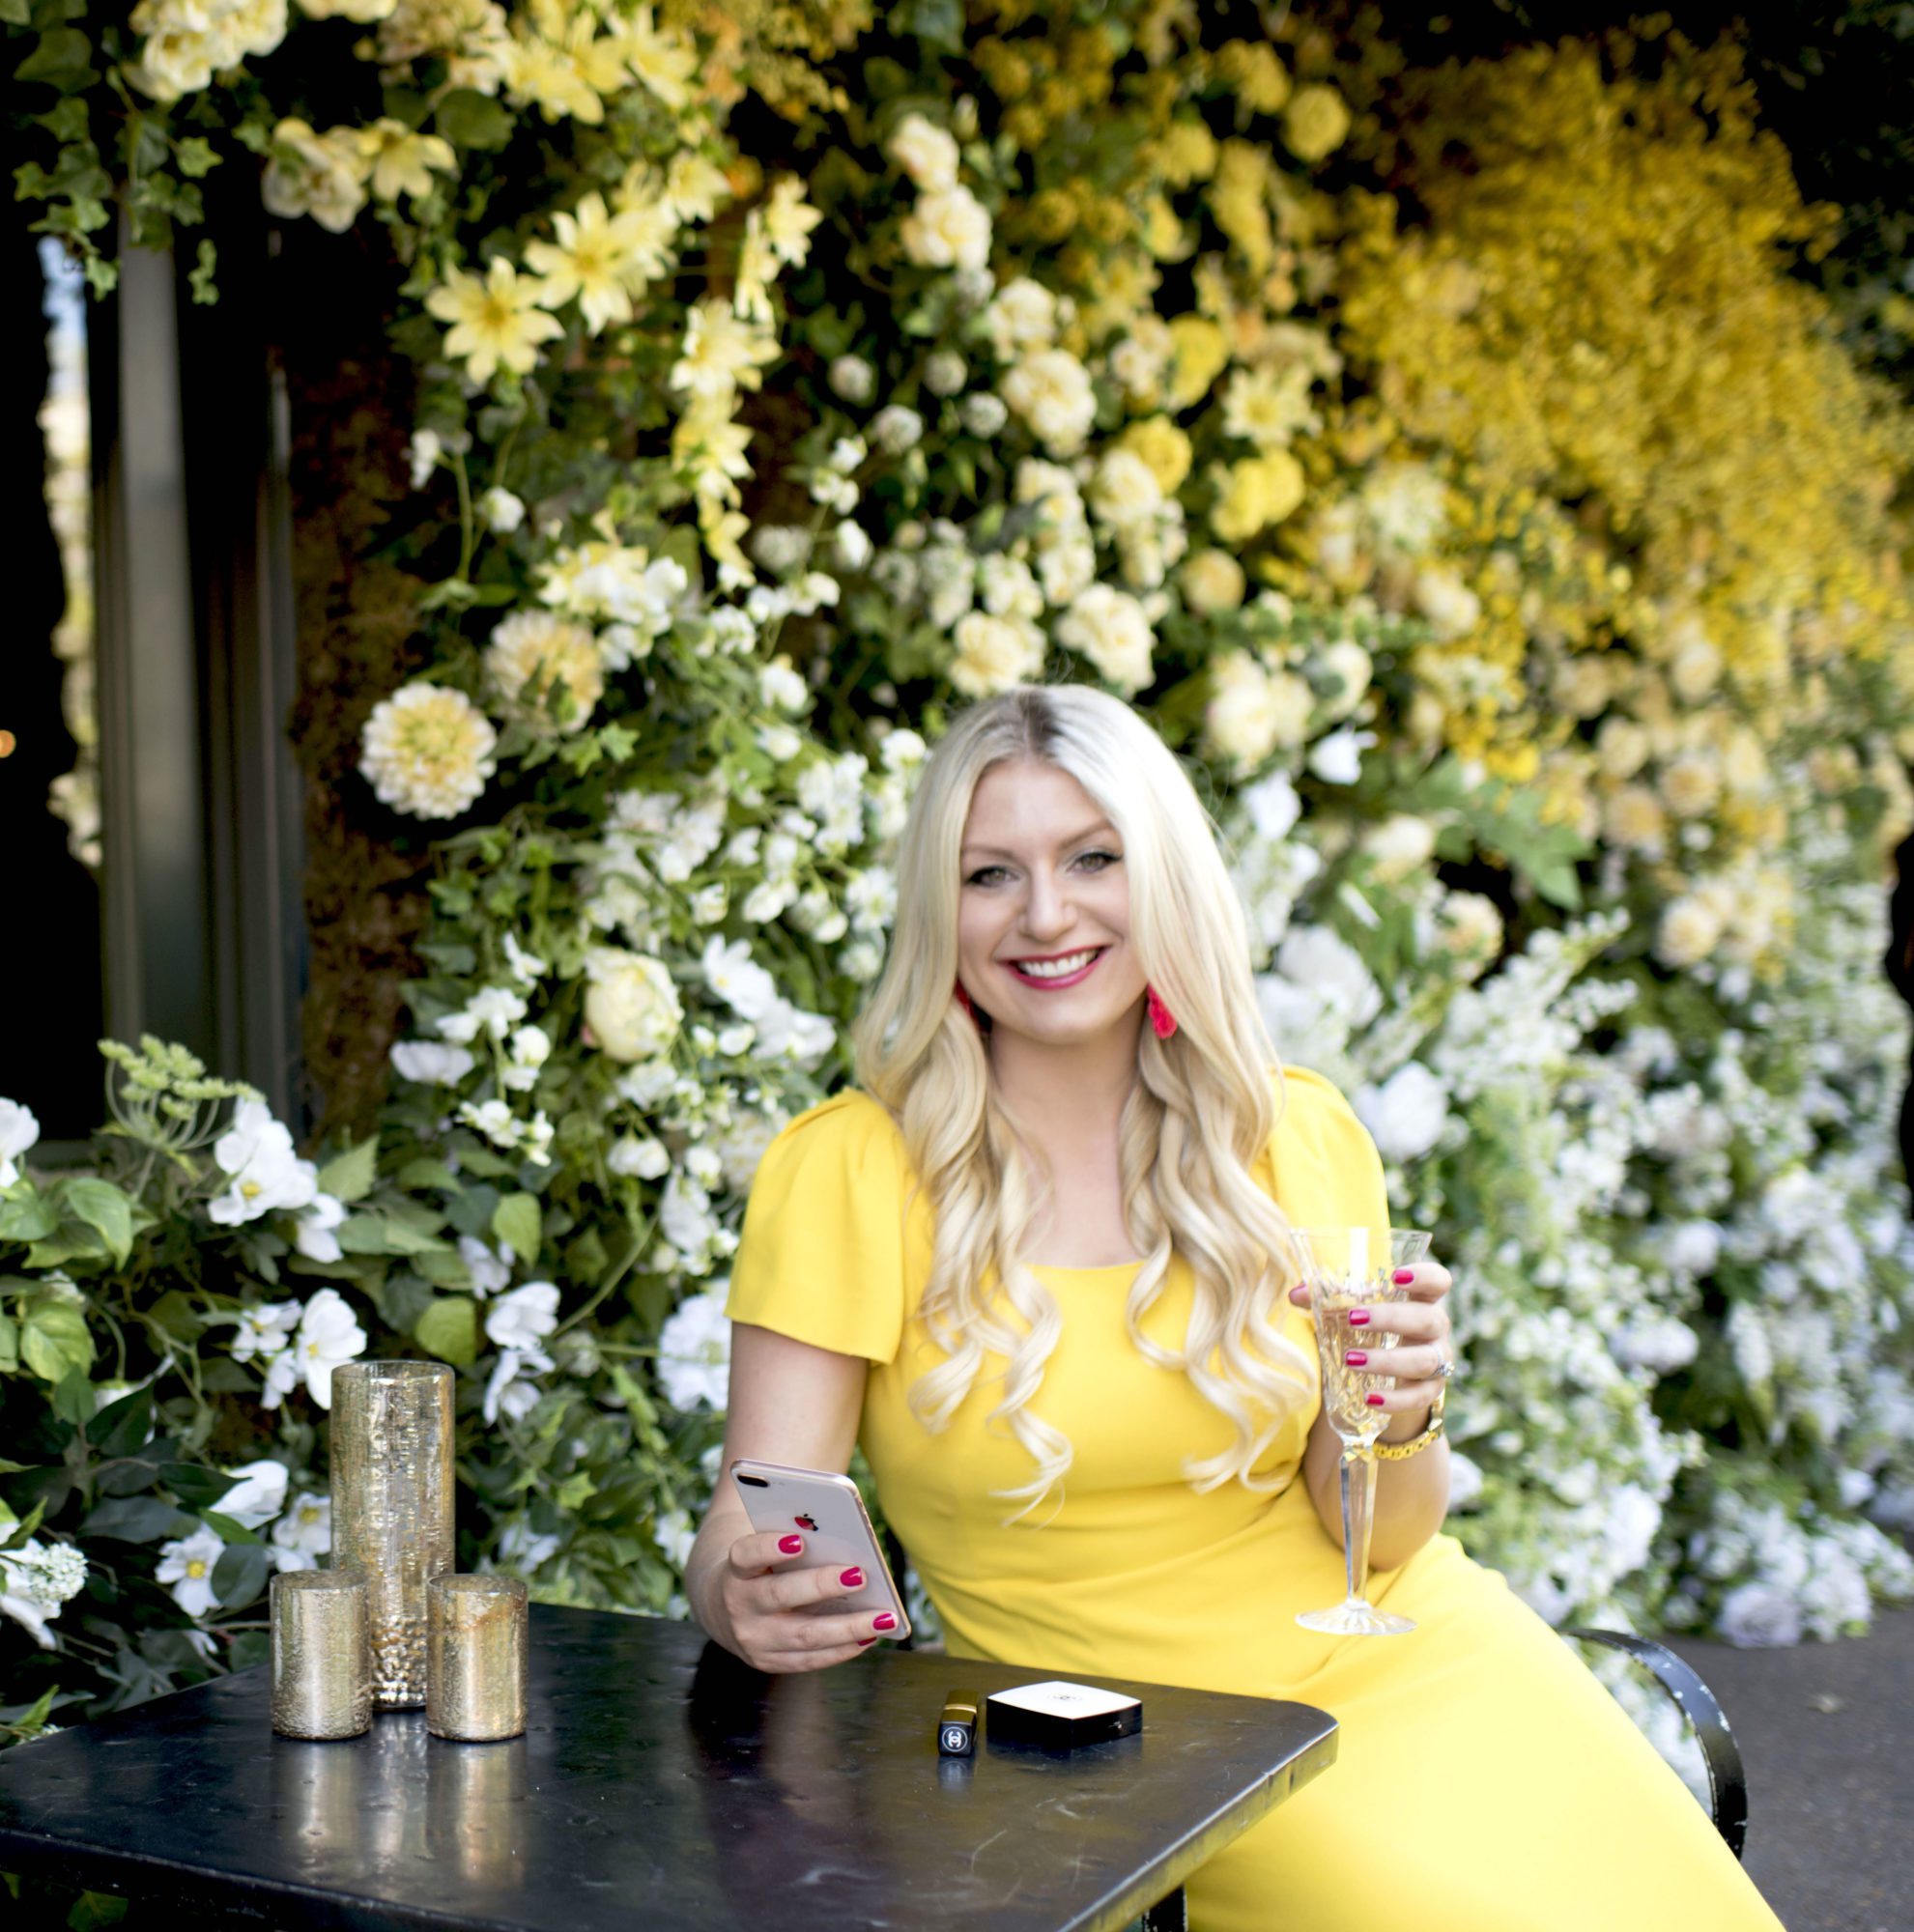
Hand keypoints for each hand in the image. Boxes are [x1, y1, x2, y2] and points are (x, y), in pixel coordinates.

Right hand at [708, 1529, 899, 1673]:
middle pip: (780, 1595)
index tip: (799, 1540)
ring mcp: (753, 1639)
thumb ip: (793, 1527)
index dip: (769, 1548)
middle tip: (860, 1575)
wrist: (721, 1607)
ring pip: (803, 1635)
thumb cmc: (760, 1564)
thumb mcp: (763, 1542)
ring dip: (847, 1627)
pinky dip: (842, 1649)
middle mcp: (739, 1605)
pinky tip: (870, 1636)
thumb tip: (840, 1510)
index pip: (747, 1556)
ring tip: (884, 1617)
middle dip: (822, 1585)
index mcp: (735, 1569)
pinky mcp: (768, 1662)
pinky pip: (809, 1660)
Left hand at [1289, 1257, 1456, 1438]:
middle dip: (1392, 1318)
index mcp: (1421, 1298)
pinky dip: (1396, 1400)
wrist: (1392, 1374)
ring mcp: (1439, 1359)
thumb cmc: (1372, 1329)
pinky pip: (1420, 1397)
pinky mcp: (1432, 1389)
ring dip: (1387, 1361)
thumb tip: (1296, 1294)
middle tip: (1353, 1319)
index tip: (1395, 1276)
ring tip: (1351, 1360)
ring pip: (1425, 1360)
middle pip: (1428, 1319)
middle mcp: (1436, 1326)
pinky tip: (1370, 1399)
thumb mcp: (1353, 1311)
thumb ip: (1327, 1299)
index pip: (1438, 1280)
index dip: (1424, 1275)